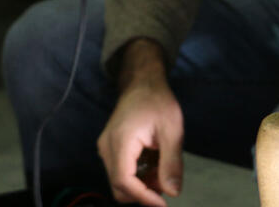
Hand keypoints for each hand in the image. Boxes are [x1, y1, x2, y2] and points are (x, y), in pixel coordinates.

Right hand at [98, 39, 183, 205]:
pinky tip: (153, 163)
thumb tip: (173, 193)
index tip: (164, 203)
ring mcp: (105, 148)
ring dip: (141, 185)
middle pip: (119, 186)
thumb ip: (171, 163)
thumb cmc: (157, 102)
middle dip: (143, 193)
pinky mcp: (109, 148)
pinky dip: (138, 176)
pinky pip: (120, 172)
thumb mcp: (172, 131)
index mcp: (121, 141)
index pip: (124, 181)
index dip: (143, 197)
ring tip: (162, 169)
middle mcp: (107, 147)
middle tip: (166, 183)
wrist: (142, 83)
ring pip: (119, 182)